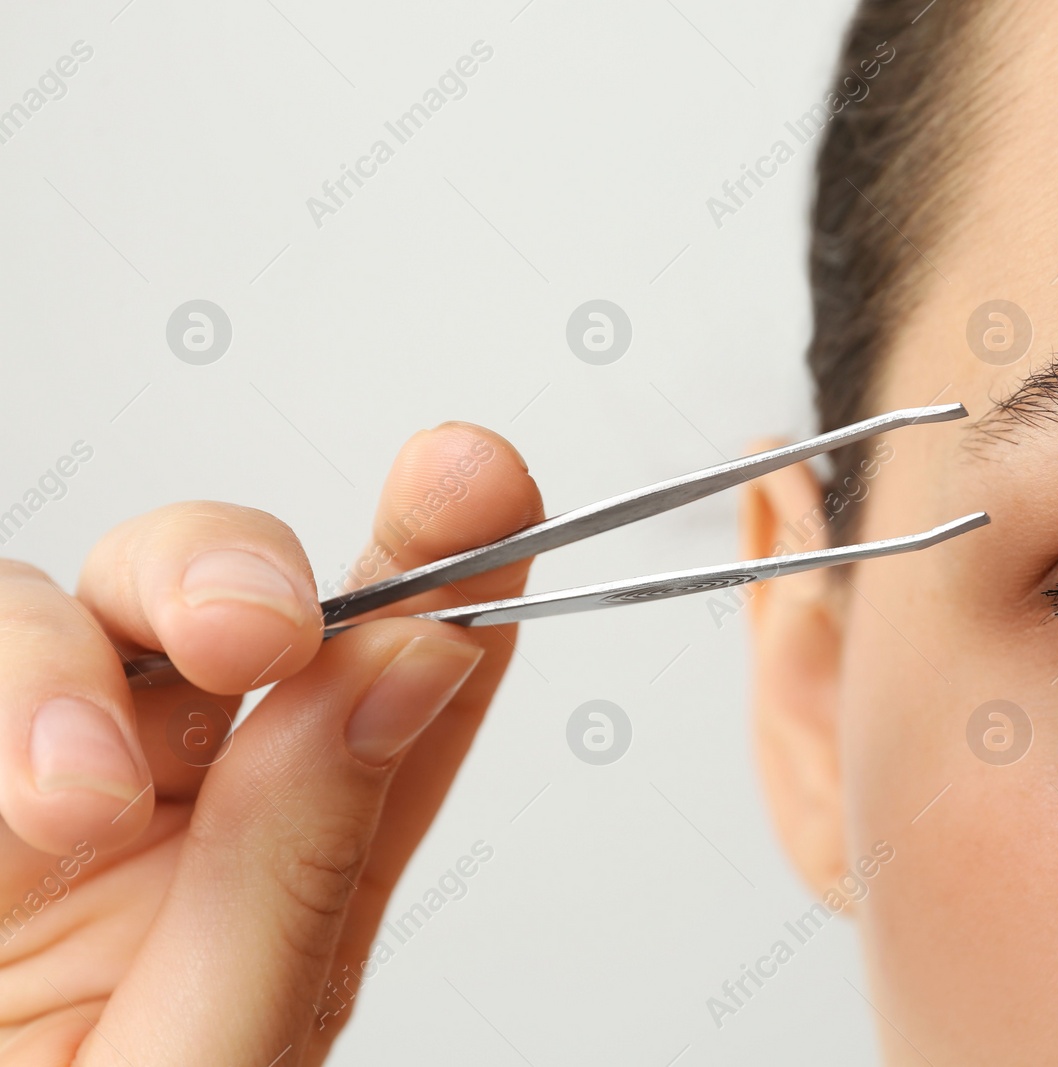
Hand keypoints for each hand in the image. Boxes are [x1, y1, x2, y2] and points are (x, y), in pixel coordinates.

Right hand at [0, 422, 541, 1064]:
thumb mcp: (206, 1062)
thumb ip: (300, 872)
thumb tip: (414, 667)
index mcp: (272, 875)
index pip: (384, 687)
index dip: (443, 566)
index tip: (480, 481)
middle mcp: (152, 812)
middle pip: (213, 605)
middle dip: (233, 573)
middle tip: (258, 628)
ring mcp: (17, 786)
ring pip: (45, 610)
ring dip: (58, 667)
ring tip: (61, 801)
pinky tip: (12, 795)